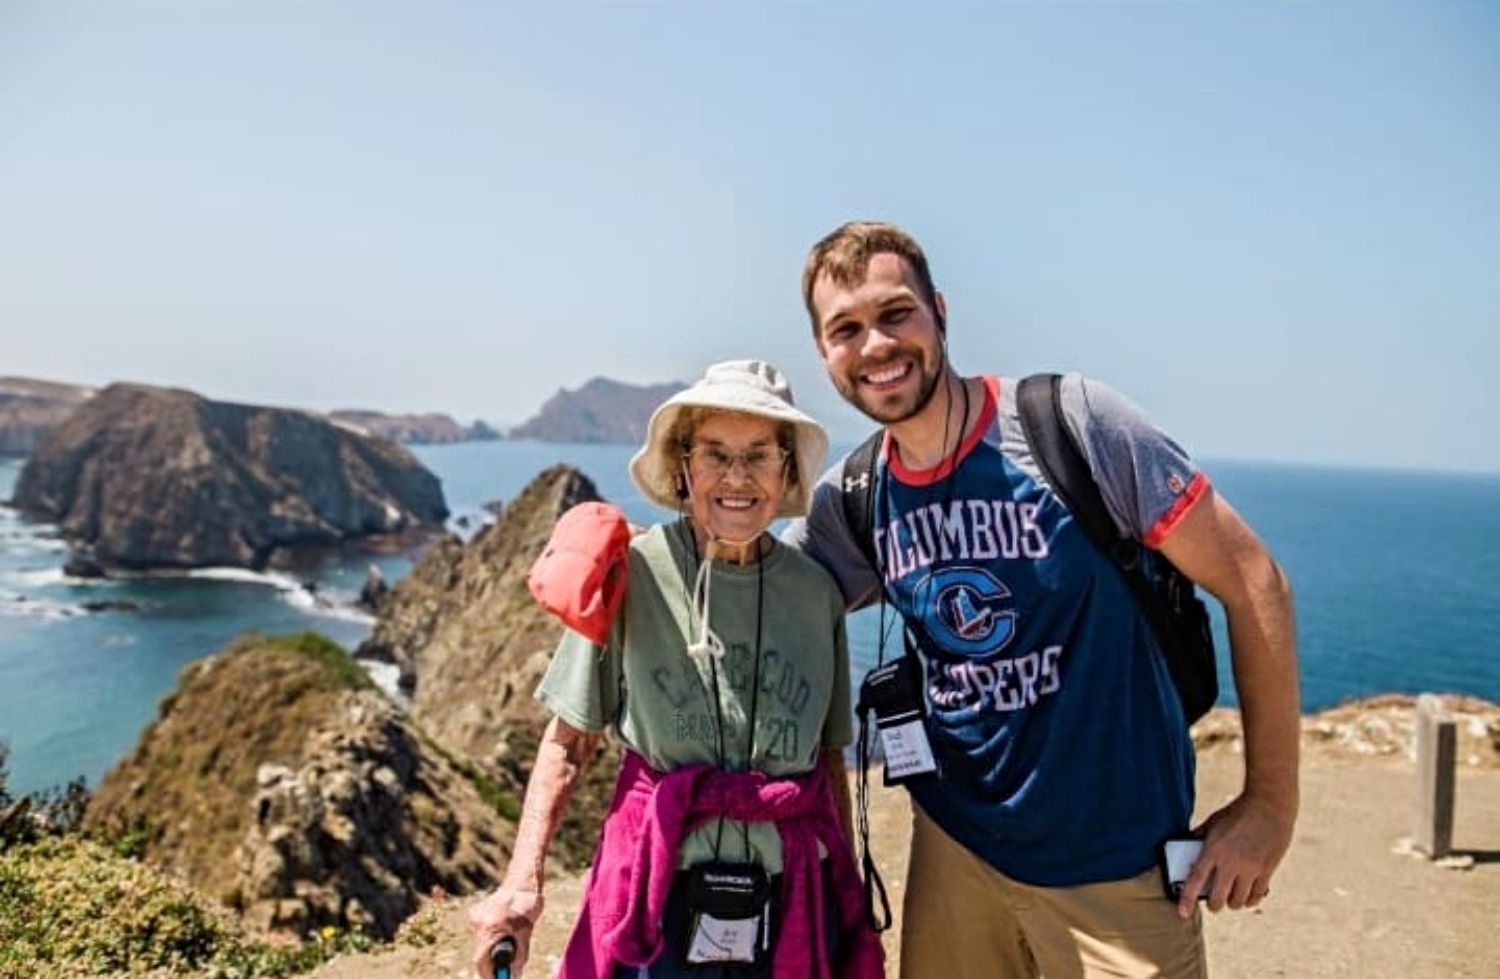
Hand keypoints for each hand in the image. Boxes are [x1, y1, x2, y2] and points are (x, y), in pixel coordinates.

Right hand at [469, 886, 543, 977]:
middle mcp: (479, 922)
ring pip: (483, 941)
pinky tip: (506, 925)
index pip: (481, 960)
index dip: (489, 974)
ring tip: (511, 937)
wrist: (525, 881)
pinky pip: (484, 929)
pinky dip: (494, 933)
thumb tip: (513, 975)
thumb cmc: (529, 905)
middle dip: (493, 961)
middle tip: (506, 968)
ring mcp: (477, 915)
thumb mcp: (526, 934)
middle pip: (481, 952)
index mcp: (490, 928)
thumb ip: (519, 956)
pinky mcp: (477, 911)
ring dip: (494, 946)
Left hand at [1179, 791, 1294, 916]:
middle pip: (1218, 898)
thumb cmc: (1238, 812)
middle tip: (1214, 903)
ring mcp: (1250, 868)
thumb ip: (1199, 838)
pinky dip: (1250, 900)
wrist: (1269, 805)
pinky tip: (1247, 897)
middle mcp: (1231, 862)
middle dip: (1214, 905)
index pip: (1196, 879)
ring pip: (1238, 901)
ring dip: (1232, 903)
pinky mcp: (1267, 870)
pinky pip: (1257, 896)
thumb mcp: (1214, 822)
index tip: (1183, 913)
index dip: (1187, 899)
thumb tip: (1186, 848)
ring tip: (1231, 898)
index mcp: (1213, 849)